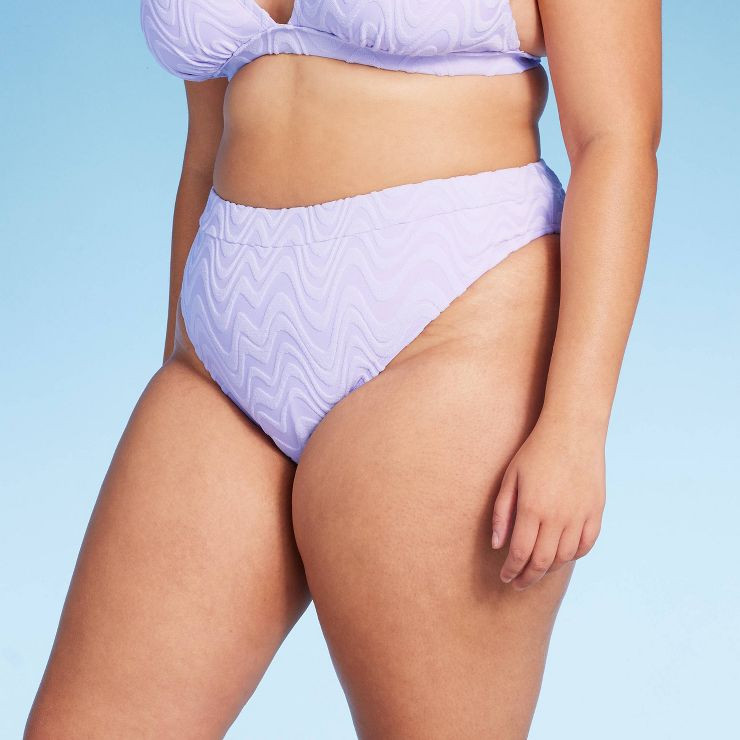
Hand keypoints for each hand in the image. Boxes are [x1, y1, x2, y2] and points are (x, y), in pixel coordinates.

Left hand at [491, 416, 605, 590]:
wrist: (573, 431)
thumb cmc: (536, 451)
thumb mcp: (510, 477)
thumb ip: (502, 512)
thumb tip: (498, 545)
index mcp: (532, 508)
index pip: (520, 553)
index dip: (512, 570)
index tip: (505, 577)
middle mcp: (557, 517)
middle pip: (541, 562)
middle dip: (527, 577)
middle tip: (518, 583)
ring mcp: (579, 515)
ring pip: (564, 557)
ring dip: (548, 569)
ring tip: (536, 570)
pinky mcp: (595, 512)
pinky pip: (586, 545)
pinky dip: (573, 556)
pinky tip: (561, 556)